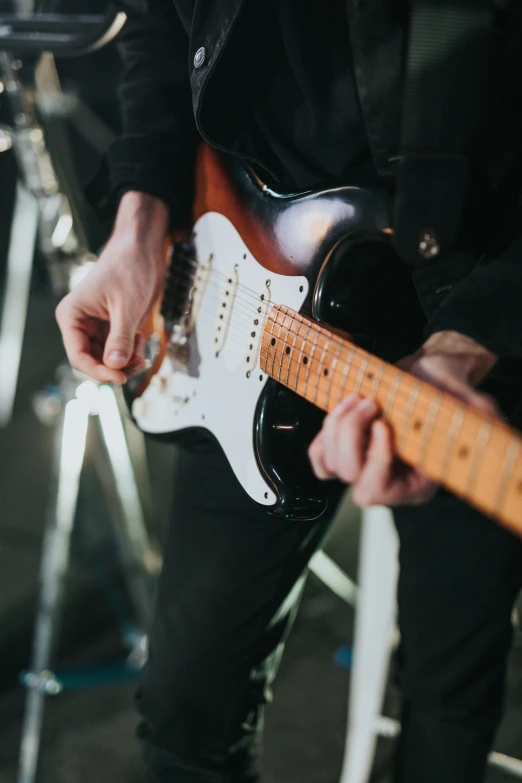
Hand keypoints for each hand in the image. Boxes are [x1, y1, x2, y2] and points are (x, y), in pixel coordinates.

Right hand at [56, 192, 168, 383]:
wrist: (142, 250)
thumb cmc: (129, 268)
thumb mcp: (126, 307)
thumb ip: (120, 339)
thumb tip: (115, 366)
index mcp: (72, 315)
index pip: (78, 356)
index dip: (98, 371)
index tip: (120, 377)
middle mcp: (80, 323)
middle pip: (93, 361)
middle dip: (116, 366)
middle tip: (139, 364)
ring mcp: (96, 326)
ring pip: (107, 359)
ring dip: (126, 361)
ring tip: (142, 351)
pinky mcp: (111, 327)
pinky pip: (118, 350)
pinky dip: (131, 352)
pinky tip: (141, 339)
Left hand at [308, 331, 499, 507]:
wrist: (430, 375)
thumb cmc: (448, 393)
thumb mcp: (474, 408)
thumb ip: (483, 421)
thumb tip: (494, 429)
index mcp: (416, 482)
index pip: (379, 491)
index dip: (375, 460)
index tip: (384, 424)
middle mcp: (388, 479)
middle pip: (349, 475)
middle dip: (351, 435)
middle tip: (370, 403)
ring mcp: (364, 464)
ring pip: (332, 464)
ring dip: (337, 426)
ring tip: (359, 399)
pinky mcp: (347, 448)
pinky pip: (320, 458)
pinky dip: (323, 435)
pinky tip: (342, 410)